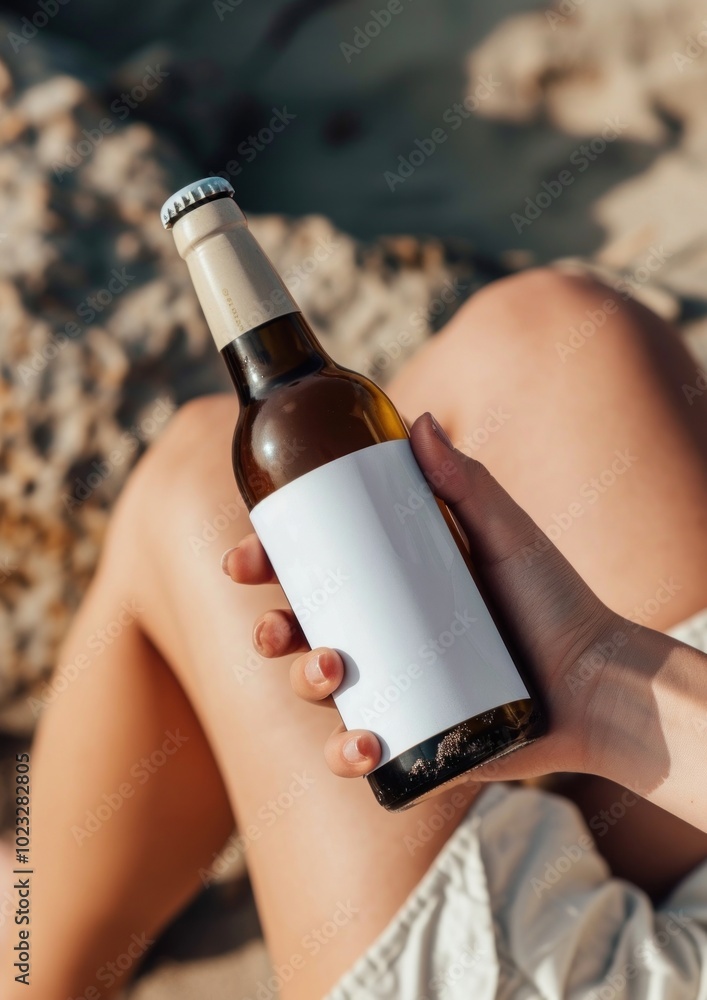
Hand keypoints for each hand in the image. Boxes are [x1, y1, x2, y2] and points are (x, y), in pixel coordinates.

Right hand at [223, 412, 625, 782]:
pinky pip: (364, 753)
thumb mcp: (507, 535)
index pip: (313, 572)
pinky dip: (348, 754)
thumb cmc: (555, 602)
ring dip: (304, 684)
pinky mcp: (417, 741)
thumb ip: (465, 481)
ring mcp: (397, 691)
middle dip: (271, 631)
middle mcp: (385, 638)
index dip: (267, 566)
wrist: (601, 682)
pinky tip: (363, 743)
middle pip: (302, 633)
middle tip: (276, 626)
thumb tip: (416, 419)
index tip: (244, 558)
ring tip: (331, 671)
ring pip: (322, 693)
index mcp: (391, 586)